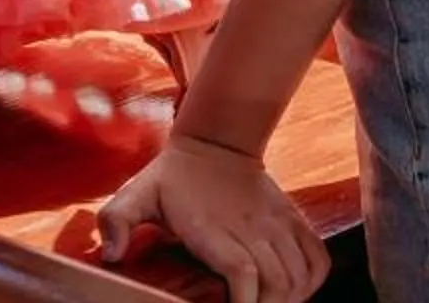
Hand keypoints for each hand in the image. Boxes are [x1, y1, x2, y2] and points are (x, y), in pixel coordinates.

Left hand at [95, 135, 326, 302]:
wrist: (215, 142)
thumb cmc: (172, 178)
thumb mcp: (136, 193)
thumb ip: (117, 220)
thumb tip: (110, 255)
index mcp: (211, 228)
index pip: (242, 271)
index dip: (245, 302)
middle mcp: (250, 228)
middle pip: (277, 284)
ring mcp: (276, 225)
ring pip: (299, 276)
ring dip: (289, 299)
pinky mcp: (294, 221)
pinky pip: (318, 259)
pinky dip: (312, 282)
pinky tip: (293, 291)